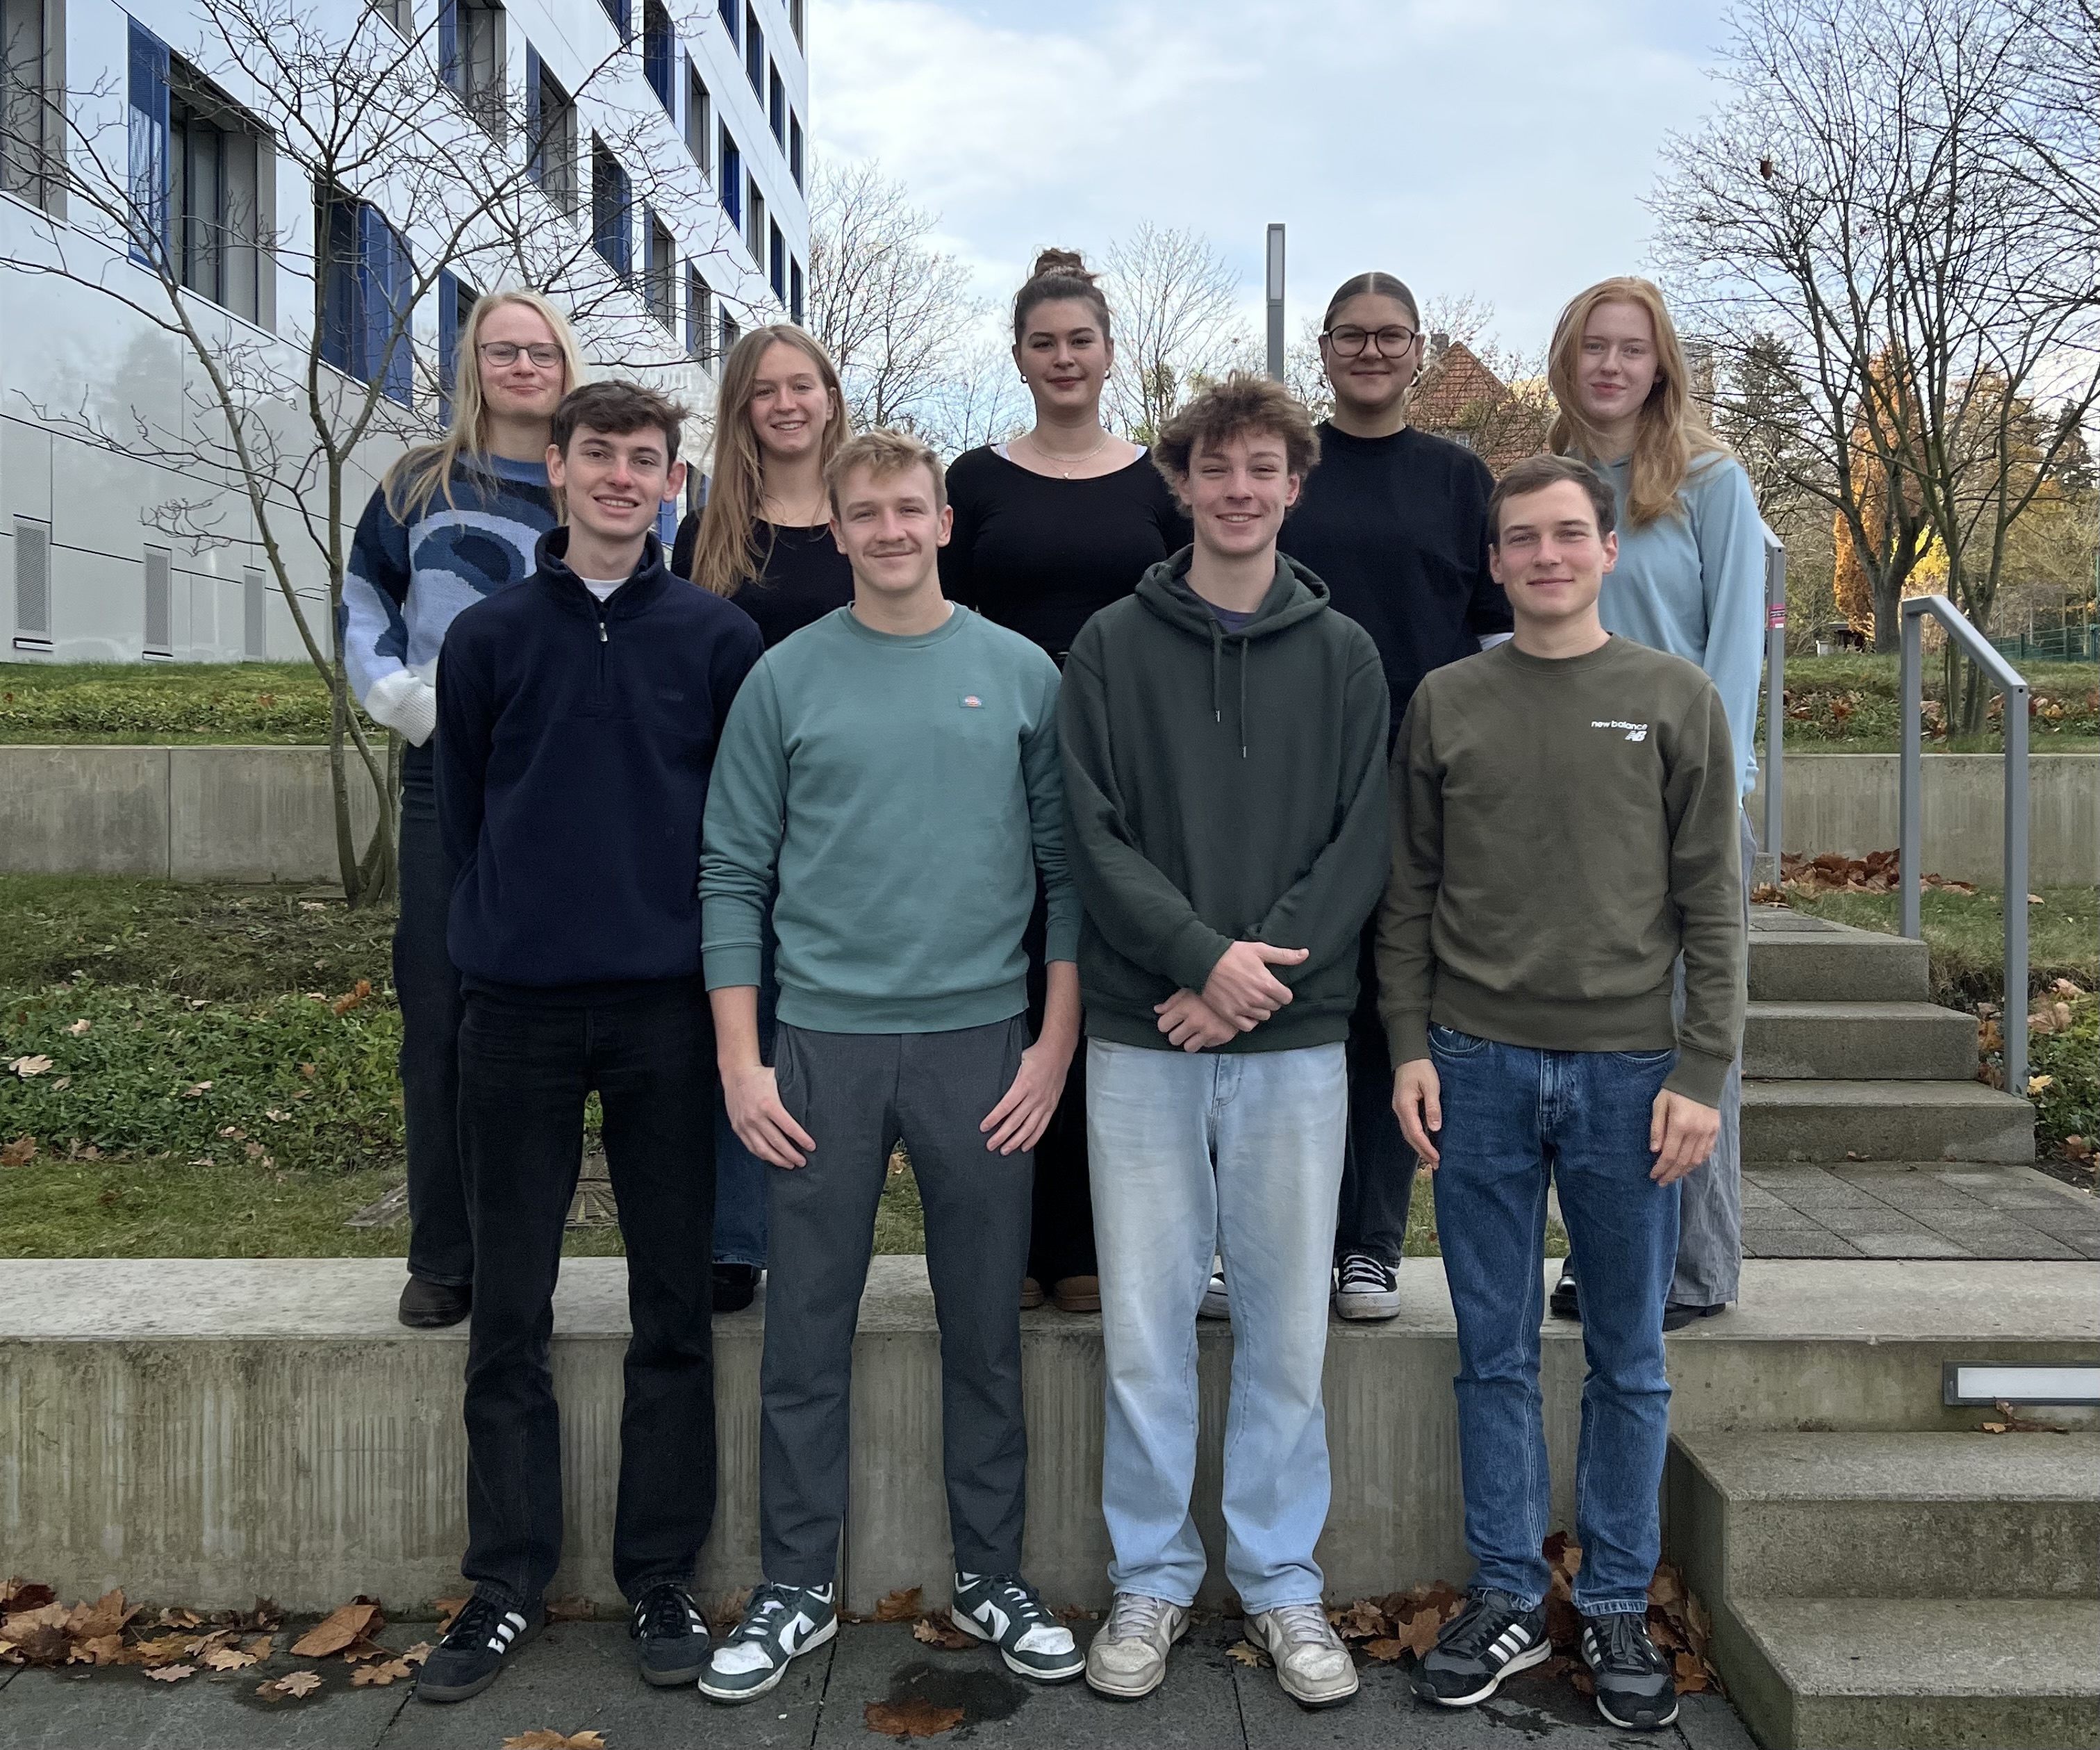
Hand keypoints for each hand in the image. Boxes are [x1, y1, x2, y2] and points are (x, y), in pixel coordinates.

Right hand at [724, 1062, 815, 1168]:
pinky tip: (773, 1159)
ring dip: (778, 1160)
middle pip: (777, 1142)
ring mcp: (745, 1124)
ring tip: (790, 1165)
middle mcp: (756, 1116)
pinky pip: (751, 1147)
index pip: (789, 1128)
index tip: (811, 1147)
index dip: (801, 1140)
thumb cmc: (762, 1076)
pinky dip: (763, 1155)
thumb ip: (793, 1093)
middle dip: (792, 1155)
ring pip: (763, 1149)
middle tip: (803, 1162)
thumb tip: (812, 1105)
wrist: (736, 1073)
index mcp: (769, 1104)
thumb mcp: (780, 1080)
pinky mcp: (738, 1128)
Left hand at [980, 1034, 1074, 1154]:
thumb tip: (998, 1092)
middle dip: (1001, 1135)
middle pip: (1015, 1121)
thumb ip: (1010, 1080)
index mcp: (1024, 1084)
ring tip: (1004, 1150)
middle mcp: (1035, 1096)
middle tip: (990, 1145)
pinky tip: (1025, 1146)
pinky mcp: (1051, 1106)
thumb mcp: (1018, 1062)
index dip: (994, 1119)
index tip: (984, 1128)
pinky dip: (1033, 1138)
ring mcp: (1044, 1103)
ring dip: (1015, 1141)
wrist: (1058, 1052)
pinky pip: (1042, 1126)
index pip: (1006, 1106)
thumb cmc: (1037, 1055)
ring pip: (1028, 1127)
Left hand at [1154, 988, 1236, 1052]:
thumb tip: (1157, 1010)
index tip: (1171, 1022)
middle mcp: (1195, 1021)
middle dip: (1176, 1034)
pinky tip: (1209, 1030)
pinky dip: (1205, 1040)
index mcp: (1185, 1007)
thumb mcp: (1189, 990)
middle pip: (1174, 1039)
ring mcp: (1209, 1031)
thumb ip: (1172, 1002)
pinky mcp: (1221, 1037)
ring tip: (1194, 1032)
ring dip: (1190, 1041)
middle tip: (1183, 1028)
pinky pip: (1206, 1046)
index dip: (1165, 1024)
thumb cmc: (1209, 989)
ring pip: (1189, 1047)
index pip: (1163, 1025)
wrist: (1240, 992)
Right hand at [1201, 941, 1309, 1030]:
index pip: (1286, 997)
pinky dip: (1249, 1020)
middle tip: (1260, 990)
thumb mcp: (1260, 950)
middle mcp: (1256, 999)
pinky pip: (1248, 1026)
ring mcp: (1243, 1008)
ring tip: (1252, 999)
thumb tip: (1305, 954)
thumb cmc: (1233, 954)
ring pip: (1263, 1017)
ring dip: (1260, 1009)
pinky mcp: (1230, 1015)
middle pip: (1275, 1007)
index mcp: (1266, 983)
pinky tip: (1245, 1010)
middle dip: (1271, 999)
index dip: (1281, 992)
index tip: (1273, 986)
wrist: (1204, 961)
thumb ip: (1284, 955)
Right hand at [1393, 1059, 1442, 1167]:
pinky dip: (1417, 1137)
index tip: (1436, 1157)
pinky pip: (1409, 1127)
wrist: (1408, 1055)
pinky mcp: (1403, 1107)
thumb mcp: (1432, 1086)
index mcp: (1405, 1106)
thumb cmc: (1421, 1068)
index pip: (1415, 1133)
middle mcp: (1399, 1110)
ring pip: (1408, 1133)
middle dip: (1422, 1151)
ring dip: (1419, 1146)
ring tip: (1432, 1158)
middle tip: (1436, 1164)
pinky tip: (1425, 1142)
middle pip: (1409, 1137)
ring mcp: (1399, 1109)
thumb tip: (1435, 1129)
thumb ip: (1433, 1107)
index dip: (1426, 1147)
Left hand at [1649, 1089, 1718, 1183]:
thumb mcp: (1659, 1104)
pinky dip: (1697, 1162)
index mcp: (1680, 1124)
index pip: (1669, 1155)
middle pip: (1682, 1161)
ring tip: (1673, 1177)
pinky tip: (1688, 1166)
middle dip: (1670, 1174)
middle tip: (1661, 1182)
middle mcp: (1695, 1131)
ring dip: (1683, 1171)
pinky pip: (1706, 1152)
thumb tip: (1654, 1150)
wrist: (1701, 1077)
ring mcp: (1707, 1132)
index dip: (1660, 1168)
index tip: (1653, 1175)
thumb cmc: (1676, 1089)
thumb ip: (1657, 1128)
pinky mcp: (1715, 1131)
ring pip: (1696, 1160)